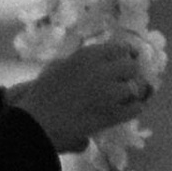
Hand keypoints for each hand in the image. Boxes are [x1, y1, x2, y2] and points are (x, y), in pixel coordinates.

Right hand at [9, 37, 150, 151]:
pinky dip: (133, 109)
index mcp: (88, 56)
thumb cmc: (41, 96)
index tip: (126, 60)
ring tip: (124, 98)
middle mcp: (102, 71)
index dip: (125, 55)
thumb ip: (80, 64)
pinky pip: (135, 108)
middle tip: (125, 81)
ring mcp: (109, 93)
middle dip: (129, 74)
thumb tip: (100, 66)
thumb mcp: (58, 67)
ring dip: (131, 92)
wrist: (36, 122)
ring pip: (134, 87)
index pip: (120, 48)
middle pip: (131, 66)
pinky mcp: (112, 114)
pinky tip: (127, 111)